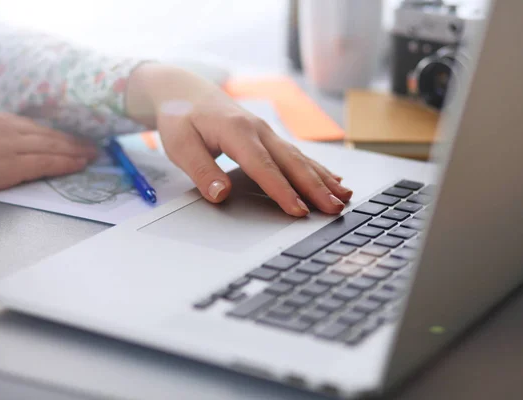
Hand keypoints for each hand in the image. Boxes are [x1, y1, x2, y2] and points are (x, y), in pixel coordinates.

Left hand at [0, 108, 97, 193]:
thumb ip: (11, 177)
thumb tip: (35, 169)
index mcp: (6, 166)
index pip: (45, 163)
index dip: (67, 163)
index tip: (85, 163)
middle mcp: (8, 141)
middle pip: (47, 144)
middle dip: (74, 147)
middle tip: (94, 149)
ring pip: (37, 129)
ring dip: (61, 135)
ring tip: (77, 139)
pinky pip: (19, 118)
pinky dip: (38, 124)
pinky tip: (44, 126)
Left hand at [127, 64, 352, 216]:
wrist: (185, 89)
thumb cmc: (181, 117)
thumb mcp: (180, 144)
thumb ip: (201, 169)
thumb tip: (220, 194)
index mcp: (236, 131)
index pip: (263, 166)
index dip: (282, 191)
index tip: (298, 211)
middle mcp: (258, 129)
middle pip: (291, 162)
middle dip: (315, 187)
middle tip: (334, 208)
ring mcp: (267, 132)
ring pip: (300, 158)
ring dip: (322, 179)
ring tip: (343, 197)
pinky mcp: (269, 136)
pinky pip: (297, 154)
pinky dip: (317, 168)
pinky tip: (333, 180)